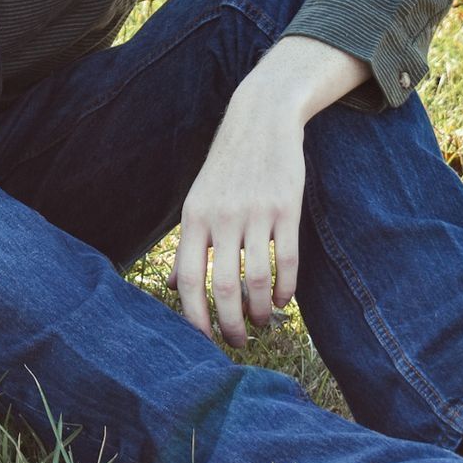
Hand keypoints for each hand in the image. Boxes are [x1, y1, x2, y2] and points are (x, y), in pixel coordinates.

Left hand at [168, 93, 303, 347]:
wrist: (261, 121)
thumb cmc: (226, 169)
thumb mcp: (198, 200)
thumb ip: (190, 243)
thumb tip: (175, 289)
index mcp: (194, 217)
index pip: (187, 277)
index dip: (194, 315)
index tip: (203, 340)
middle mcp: (222, 217)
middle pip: (223, 286)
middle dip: (230, 323)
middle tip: (237, 341)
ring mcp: (255, 213)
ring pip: (258, 279)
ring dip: (260, 311)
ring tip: (261, 322)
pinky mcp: (287, 209)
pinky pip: (287, 261)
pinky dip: (285, 289)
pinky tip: (283, 302)